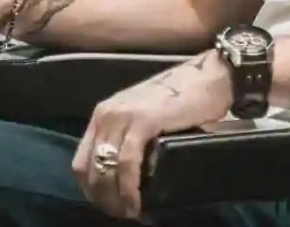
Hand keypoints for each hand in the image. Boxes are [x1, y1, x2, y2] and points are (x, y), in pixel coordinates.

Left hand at [73, 51, 231, 218]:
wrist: (208, 77)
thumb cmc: (181, 99)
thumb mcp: (143, 117)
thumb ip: (129, 138)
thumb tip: (125, 178)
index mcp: (104, 114)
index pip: (81, 161)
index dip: (92, 190)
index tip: (109, 204)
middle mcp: (107, 114)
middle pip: (89, 170)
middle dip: (102, 198)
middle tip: (122, 213)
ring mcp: (123, 116)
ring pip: (105, 170)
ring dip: (114, 199)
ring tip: (130, 211)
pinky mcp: (143, 121)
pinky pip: (127, 164)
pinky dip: (129, 189)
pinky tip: (137, 203)